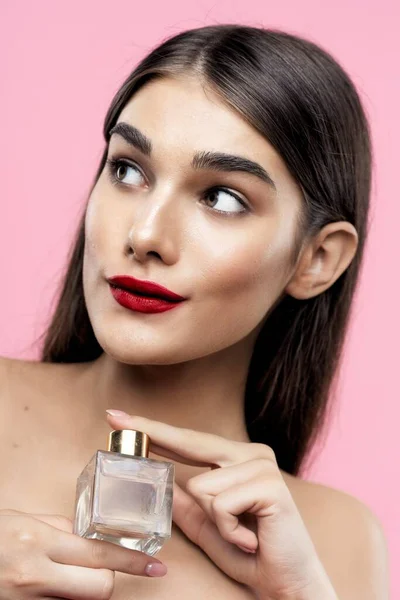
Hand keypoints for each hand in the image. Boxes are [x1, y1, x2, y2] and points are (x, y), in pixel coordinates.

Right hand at [0, 509, 166, 599]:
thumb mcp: (20, 520)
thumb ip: (57, 527)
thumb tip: (86, 535)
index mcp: (38, 543)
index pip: (100, 555)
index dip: (133, 562)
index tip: (156, 566)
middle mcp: (35, 575)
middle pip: (100, 588)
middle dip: (108, 578)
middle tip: (103, 567)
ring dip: (83, 588)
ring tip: (67, 572)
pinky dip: (62, 596)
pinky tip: (51, 582)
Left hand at [106, 411, 337, 599]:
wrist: (286, 584)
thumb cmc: (248, 553)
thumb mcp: (206, 525)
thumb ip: (184, 501)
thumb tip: (158, 480)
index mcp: (237, 458)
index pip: (188, 440)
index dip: (153, 428)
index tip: (118, 415)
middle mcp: (251, 454)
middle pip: (191, 442)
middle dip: (152, 435)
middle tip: (111, 415)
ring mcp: (262, 466)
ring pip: (201, 486)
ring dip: (214, 521)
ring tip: (239, 535)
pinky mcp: (270, 486)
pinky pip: (220, 505)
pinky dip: (227, 530)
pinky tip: (249, 539)